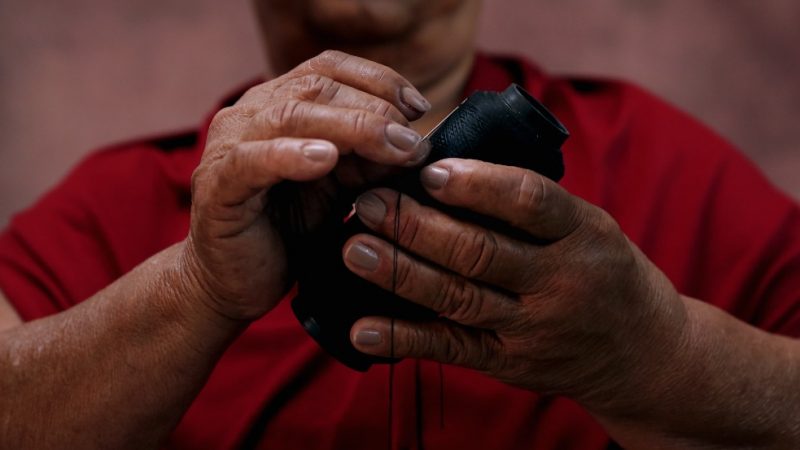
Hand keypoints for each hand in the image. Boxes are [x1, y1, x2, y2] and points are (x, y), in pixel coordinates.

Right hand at [183, 50, 430, 321]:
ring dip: (350, 128)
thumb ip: (368, 161)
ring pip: (290, 115)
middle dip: (374, 109)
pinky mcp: (216, 185)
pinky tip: (325, 159)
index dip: (378, 79)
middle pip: (315, 86)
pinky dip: (291, 155)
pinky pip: (251, 160)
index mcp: (277, 104)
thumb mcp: (339, 189)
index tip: (420, 108)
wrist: (235, 284)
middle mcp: (250, 113)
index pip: (328, 68)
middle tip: (414, 141)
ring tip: (390, 146)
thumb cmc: (288, 232)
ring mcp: (227, 145)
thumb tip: (417, 144)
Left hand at [344, 158, 688, 413]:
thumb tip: (446, 166)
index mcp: (583, 234)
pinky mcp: (510, 364)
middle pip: (481, 252)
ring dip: (401, 274)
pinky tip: (362, 328)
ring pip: (459, 299)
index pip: (531, 202)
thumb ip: (532, 204)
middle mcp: (560, 282)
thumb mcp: (588, 227)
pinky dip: (405, 339)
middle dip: (418, 226)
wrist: (642, 353)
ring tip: (355, 249)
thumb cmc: (602, 271)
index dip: (478, 185)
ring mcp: (533, 328)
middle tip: (368, 202)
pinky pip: (453, 350)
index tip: (429, 169)